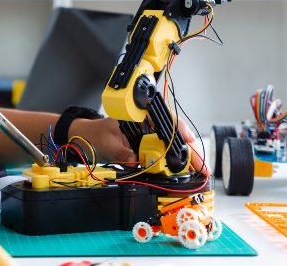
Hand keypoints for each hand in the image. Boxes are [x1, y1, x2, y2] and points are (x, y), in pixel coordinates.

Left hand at [68, 117, 210, 176]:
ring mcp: (147, 136)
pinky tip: (183, 171)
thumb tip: (134, 161)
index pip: (164, 119)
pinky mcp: (145, 147)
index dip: (179, 129)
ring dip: (184, 158)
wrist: (84, 137)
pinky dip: (173, 163)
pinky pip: (163, 154)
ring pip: (171, 145)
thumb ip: (121, 153)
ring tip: (197, 170)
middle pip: (173, 135)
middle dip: (189, 150)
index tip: (189, 139)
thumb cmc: (94, 134)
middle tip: (201, 166)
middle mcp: (146, 124)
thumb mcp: (106, 144)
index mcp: (138, 116)